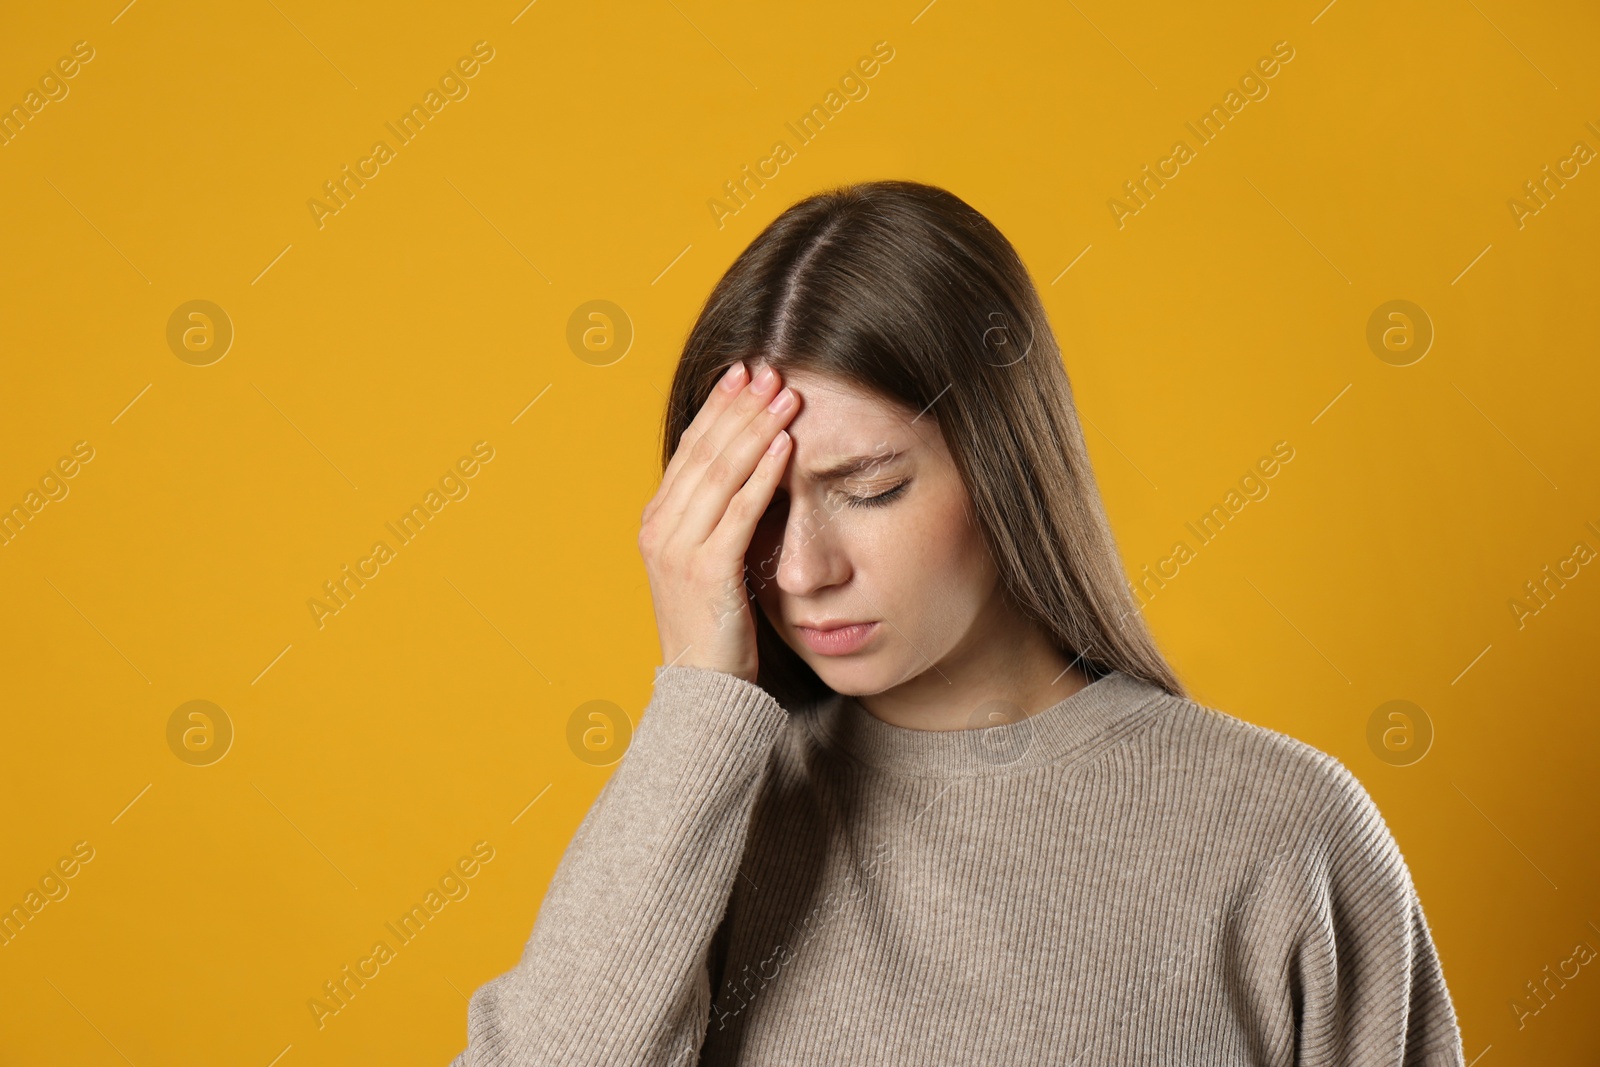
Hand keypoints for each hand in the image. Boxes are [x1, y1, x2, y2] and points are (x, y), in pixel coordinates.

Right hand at [639, 361, 798, 684]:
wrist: (703, 690)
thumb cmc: (716, 627)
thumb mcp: (709, 563)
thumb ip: (718, 519)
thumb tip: (748, 469)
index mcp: (657, 522)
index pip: (689, 450)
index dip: (717, 407)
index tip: (745, 372)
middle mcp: (660, 529)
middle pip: (703, 452)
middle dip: (739, 407)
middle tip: (771, 370)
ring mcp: (678, 550)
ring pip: (720, 473)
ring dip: (756, 429)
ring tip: (786, 396)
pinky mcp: (706, 571)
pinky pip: (739, 512)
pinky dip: (763, 474)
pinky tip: (786, 447)